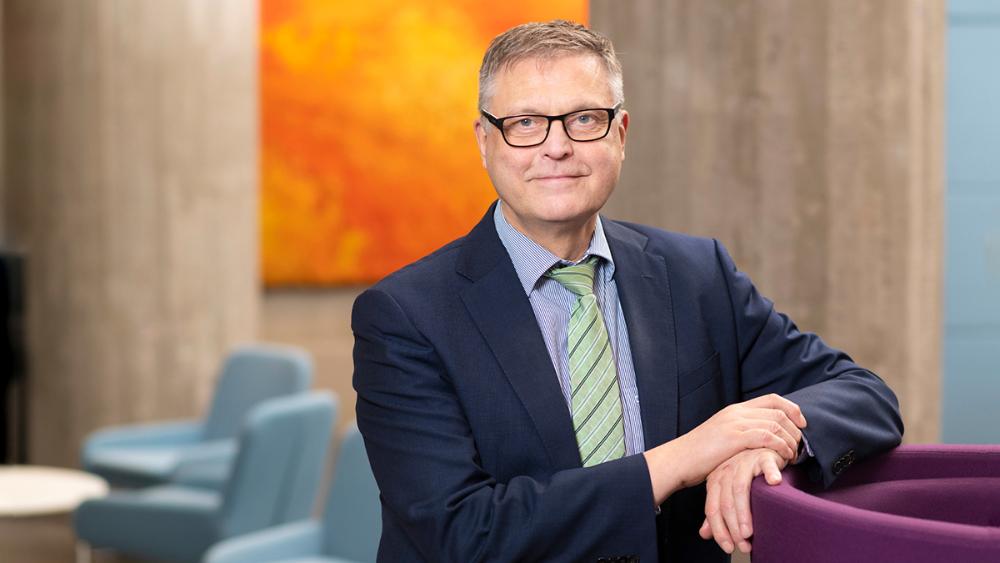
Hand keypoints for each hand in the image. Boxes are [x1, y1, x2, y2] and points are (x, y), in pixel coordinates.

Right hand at [644, 393, 805, 504]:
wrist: (678, 460)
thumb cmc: (699, 455)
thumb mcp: (722, 437)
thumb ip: (740, 432)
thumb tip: (761, 440)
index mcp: (735, 409)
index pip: (772, 399)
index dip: (792, 409)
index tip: (802, 424)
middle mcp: (736, 412)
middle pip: (778, 411)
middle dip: (795, 429)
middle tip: (799, 446)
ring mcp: (734, 424)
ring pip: (775, 423)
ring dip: (790, 440)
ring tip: (793, 455)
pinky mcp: (733, 438)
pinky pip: (766, 437)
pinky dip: (781, 446)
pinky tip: (784, 456)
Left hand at [699, 448, 785, 553]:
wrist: (761, 449)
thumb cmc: (747, 475)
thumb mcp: (729, 494)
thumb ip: (718, 513)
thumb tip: (704, 534)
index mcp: (716, 480)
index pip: (713, 508)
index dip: (719, 529)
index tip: (728, 547)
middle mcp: (727, 470)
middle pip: (725, 502)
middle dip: (733, 527)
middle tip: (743, 544)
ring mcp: (744, 462)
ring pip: (740, 488)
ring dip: (745, 512)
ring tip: (750, 531)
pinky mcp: (763, 455)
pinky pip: (766, 464)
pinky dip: (771, 473)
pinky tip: (774, 483)